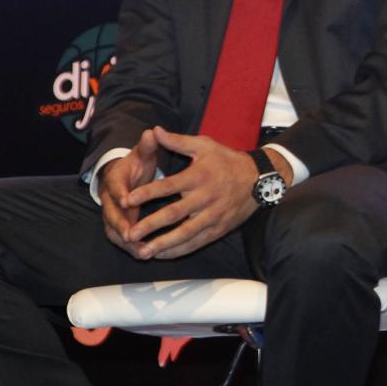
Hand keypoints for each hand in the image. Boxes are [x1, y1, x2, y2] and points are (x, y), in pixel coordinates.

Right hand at [99, 129, 162, 255]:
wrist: (126, 174)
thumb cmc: (137, 164)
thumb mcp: (142, 153)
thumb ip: (147, 146)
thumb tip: (152, 131)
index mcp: (115, 180)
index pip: (115, 187)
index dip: (120, 194)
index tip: (127, 200)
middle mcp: (110, 199)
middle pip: (111, 214)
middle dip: (120, 225)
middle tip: (131, 235)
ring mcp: (113, 213)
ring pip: (114, 230)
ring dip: (126, 242)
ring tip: (141, 251)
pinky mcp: (119, 224)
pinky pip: (122, 238)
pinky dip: (131, 246)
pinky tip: (146, 255)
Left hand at [119, 128, 264, 259]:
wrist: (259, 179)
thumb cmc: (227, 161)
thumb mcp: (204, 146)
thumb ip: (177, 141)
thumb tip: (154, 131)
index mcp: (198, 176)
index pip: (169, 185)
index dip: (148, 193)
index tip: (127, 200)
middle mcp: (205, 197)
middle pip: (174, 214)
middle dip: (150, 225)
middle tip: (129, 234)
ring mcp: (213, 215)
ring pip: (185, 233)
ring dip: (162, 244)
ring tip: (143, 252)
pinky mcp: (219, 228)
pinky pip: (196, 242)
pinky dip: (178, 250)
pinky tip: (162, 254)